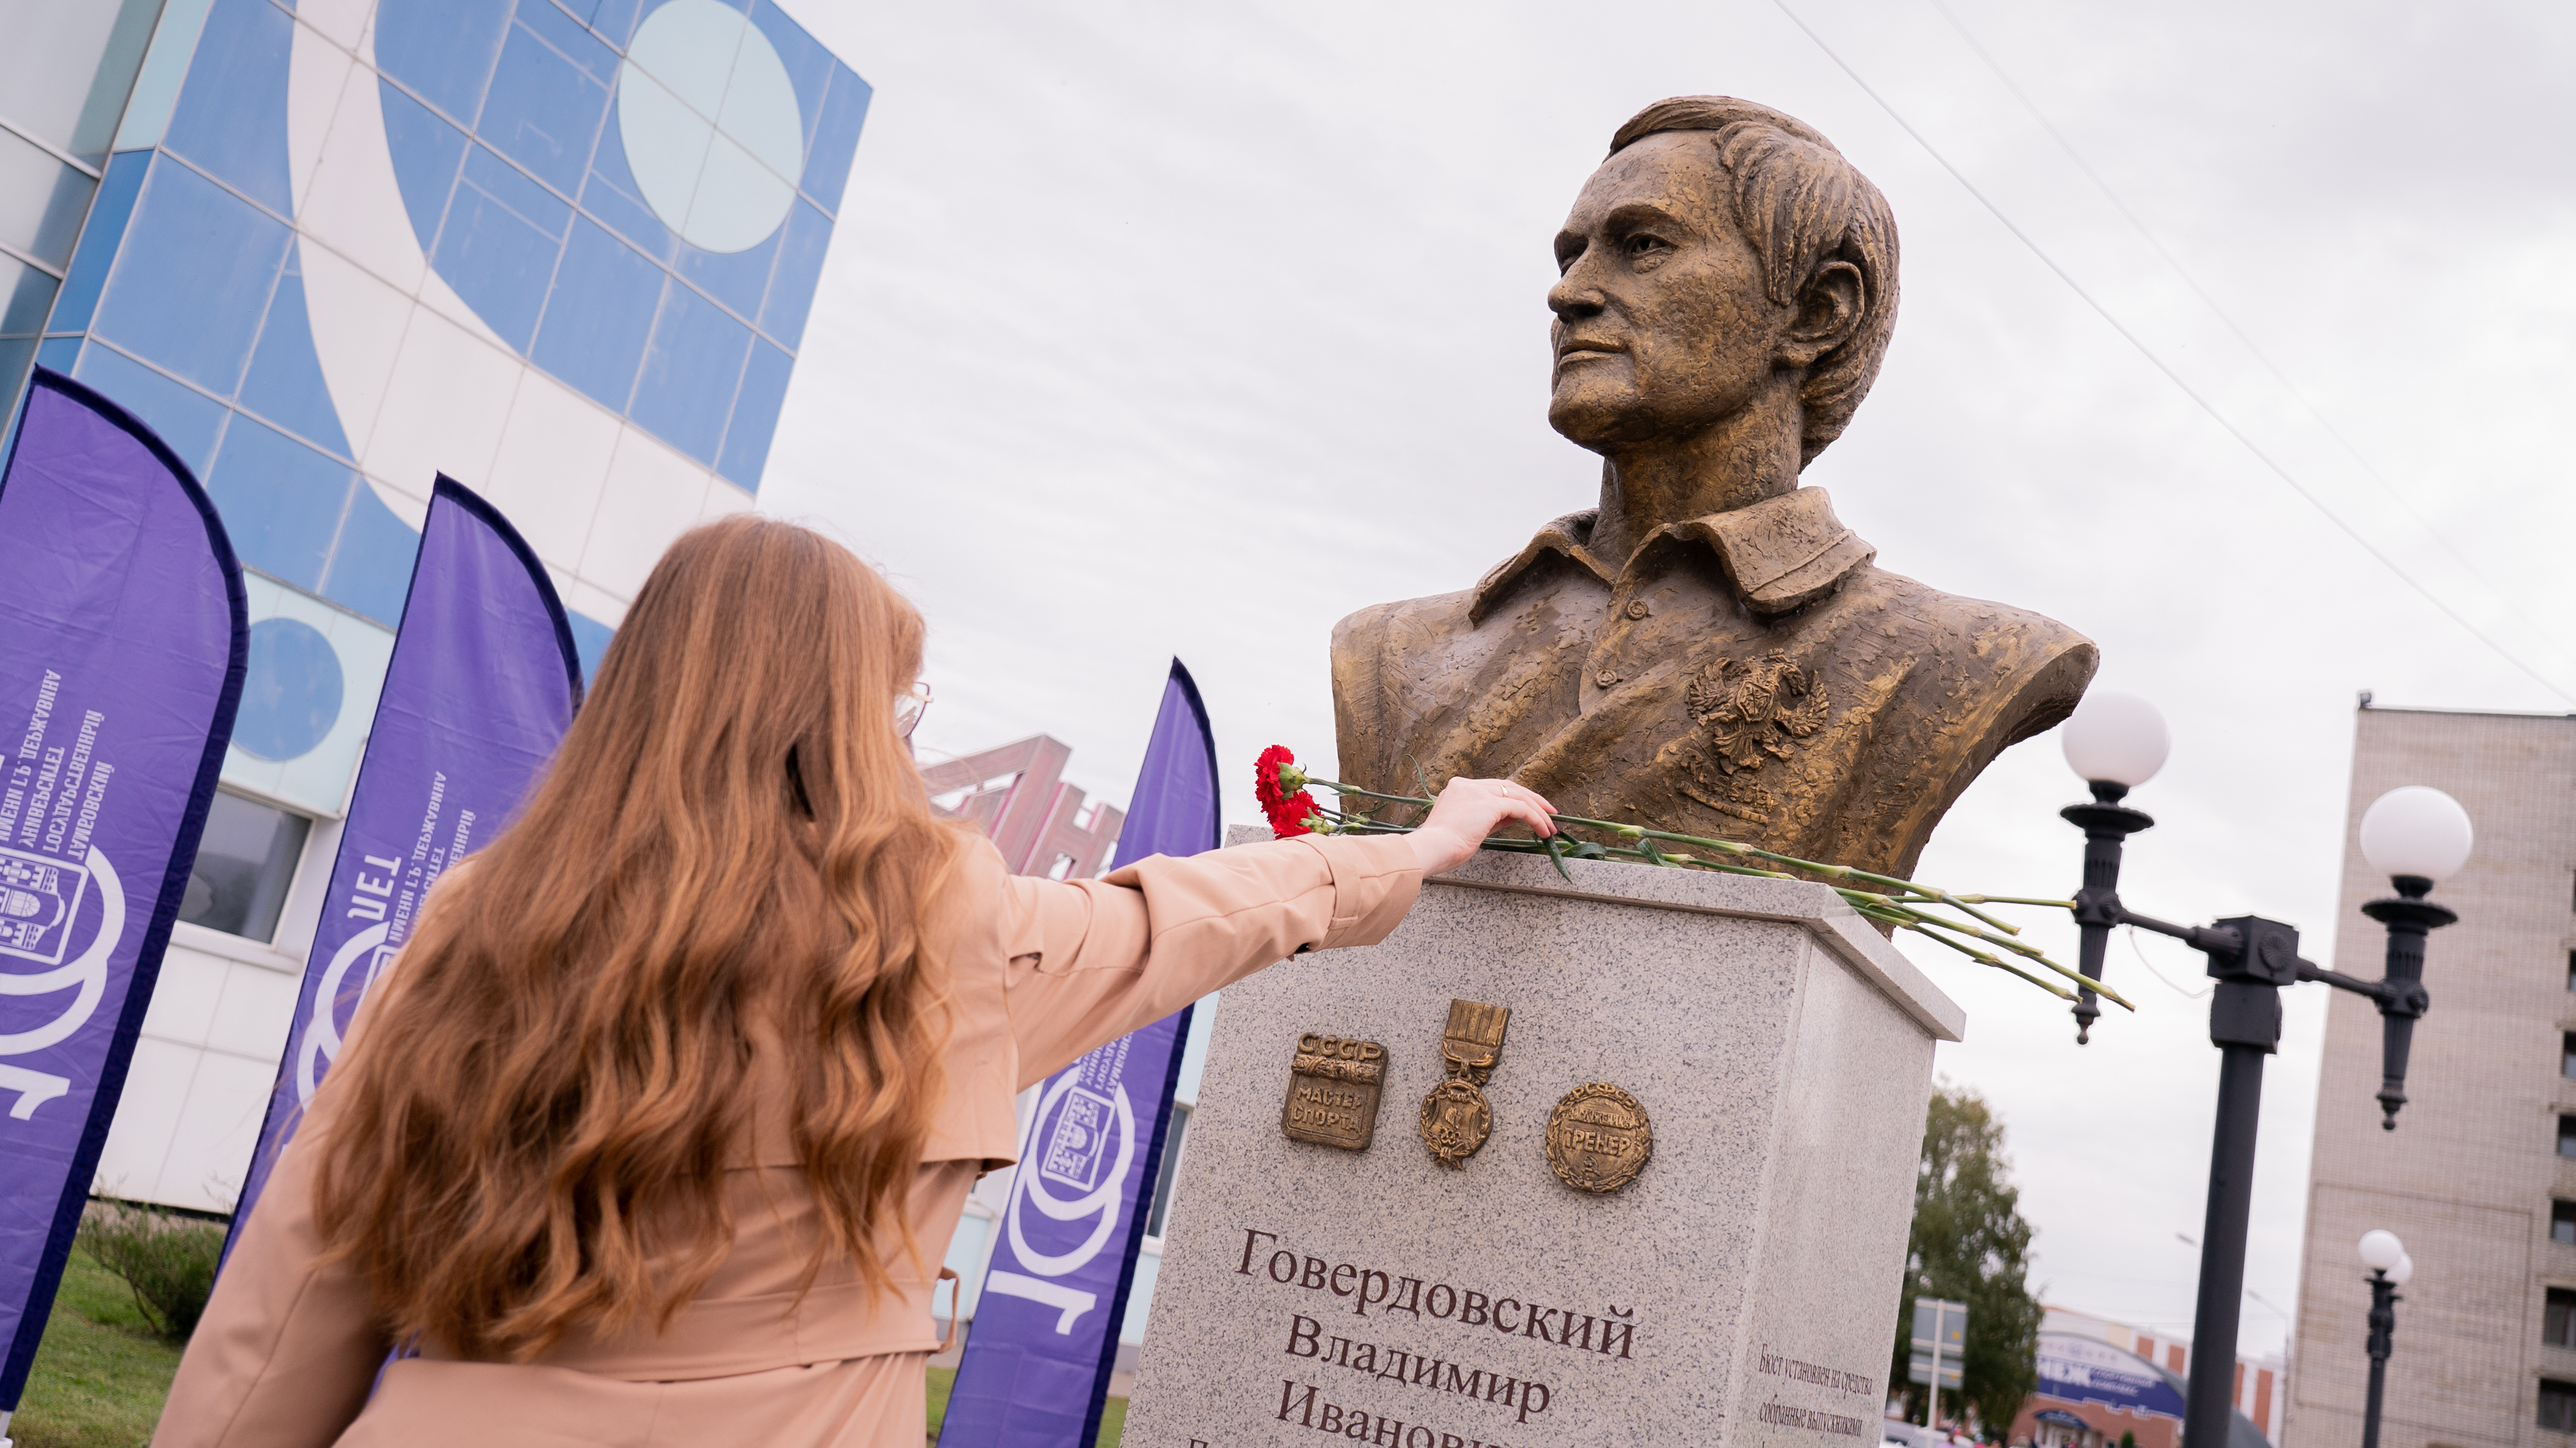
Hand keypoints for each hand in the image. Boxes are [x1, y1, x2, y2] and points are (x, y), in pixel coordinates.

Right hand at [1405, 777, 1558, 875]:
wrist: (1431, 849)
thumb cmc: (1442, 847)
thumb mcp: (1468, 828)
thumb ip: (1488, 819)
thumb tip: (1512, 817)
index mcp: (1459, 788)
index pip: (1494, 788)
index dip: (1515, 798)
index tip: (1530, 810)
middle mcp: (1468, 785)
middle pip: (1509, 786)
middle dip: (1533, 799)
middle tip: (1550, 812)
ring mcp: (1478, 792)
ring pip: (1518, 795)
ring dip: (1538, 811)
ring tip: (1551, 825)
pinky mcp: (1489, 804)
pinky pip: (1520, 808)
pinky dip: (1535, 818)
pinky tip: (1543, 830)